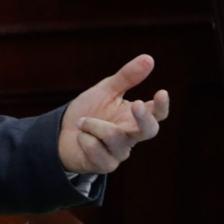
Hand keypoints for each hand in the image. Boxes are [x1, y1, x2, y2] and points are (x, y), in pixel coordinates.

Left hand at [58, 54, 169, 174]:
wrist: (61, 133)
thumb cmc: (89, 111)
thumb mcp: (106, 90)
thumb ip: (126, 77)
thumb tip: (149, 58)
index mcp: (135, 117)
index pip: (157, 114)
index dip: (162, 106)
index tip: (162, 92)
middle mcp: (132, 136)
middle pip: (149, 131)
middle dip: (143, 118)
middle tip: (136, 104)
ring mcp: (120, 153)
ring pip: (113, 136)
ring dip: (92, 124)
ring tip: (82, 121)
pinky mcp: (105, 165)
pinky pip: (95, 147)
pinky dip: (83, 137)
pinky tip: (80, 137)